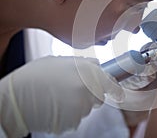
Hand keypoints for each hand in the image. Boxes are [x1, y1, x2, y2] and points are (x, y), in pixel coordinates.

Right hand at [0, 56, 122, 137]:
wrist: (15, 97)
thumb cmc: (35, 76)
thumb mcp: (61, 61)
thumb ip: (83, 64)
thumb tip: (97, 65)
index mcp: (86, 71)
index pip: (111, 83)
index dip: (113, 88)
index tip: (115, 91)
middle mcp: (87, 89)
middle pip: (99, 96)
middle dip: (92, 94)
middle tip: (74, 90)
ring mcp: (80, 107)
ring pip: (88, 108)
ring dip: (79, 104)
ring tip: (60, 97)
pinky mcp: (72, 121)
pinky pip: (77, 118)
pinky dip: (70, 114)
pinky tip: (56, 107)